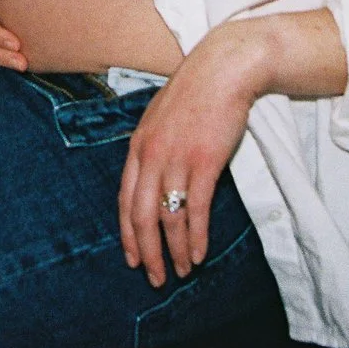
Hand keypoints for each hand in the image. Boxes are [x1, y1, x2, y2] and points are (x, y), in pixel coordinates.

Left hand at [118, 22, 270, 286]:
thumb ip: (153, 150)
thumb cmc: (196, 93)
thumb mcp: (160, 119)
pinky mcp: (204, 161)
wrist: (223, 68)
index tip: (132, 258)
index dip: (127, 234)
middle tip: (155, 278)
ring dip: (176, 250)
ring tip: (182, 271)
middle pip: (141, 216)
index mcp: (138, 147)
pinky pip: (196, 209)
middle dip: (147, 252)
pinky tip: (200, 254)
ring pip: (169, 217)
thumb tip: (153, 180)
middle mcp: (151, 156)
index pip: (125, 200)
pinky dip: (197, 236)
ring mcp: (177, 159)